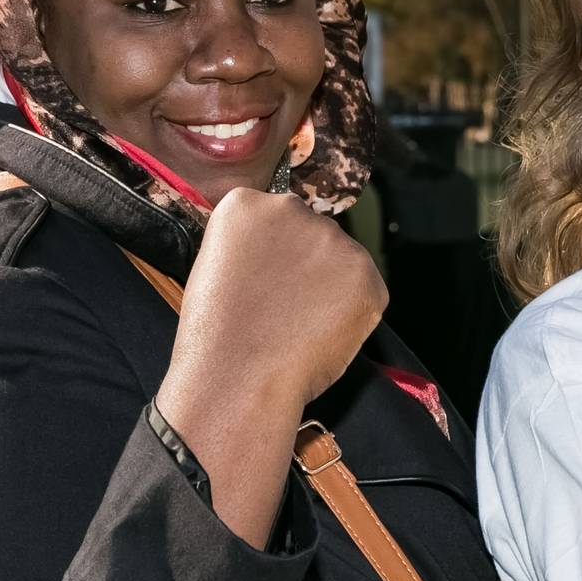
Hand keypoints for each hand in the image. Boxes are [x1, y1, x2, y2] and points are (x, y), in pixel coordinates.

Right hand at [161, 187, 387, 421]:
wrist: (237, 376)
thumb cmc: (215, 335)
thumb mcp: (216, 267)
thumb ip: (254, 246)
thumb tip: (286, 253)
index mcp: (246, 204)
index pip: (274, 218)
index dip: (273, 254)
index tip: (264, 279)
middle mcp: (293, 209)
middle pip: (312, 234)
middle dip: (306, 264)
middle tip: (285, 305)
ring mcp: (334, 240)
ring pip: (341, 261)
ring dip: (331, 287)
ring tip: (300, 324)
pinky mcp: (366, 274)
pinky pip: (366, 291)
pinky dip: (353, 313)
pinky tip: (322, 332)